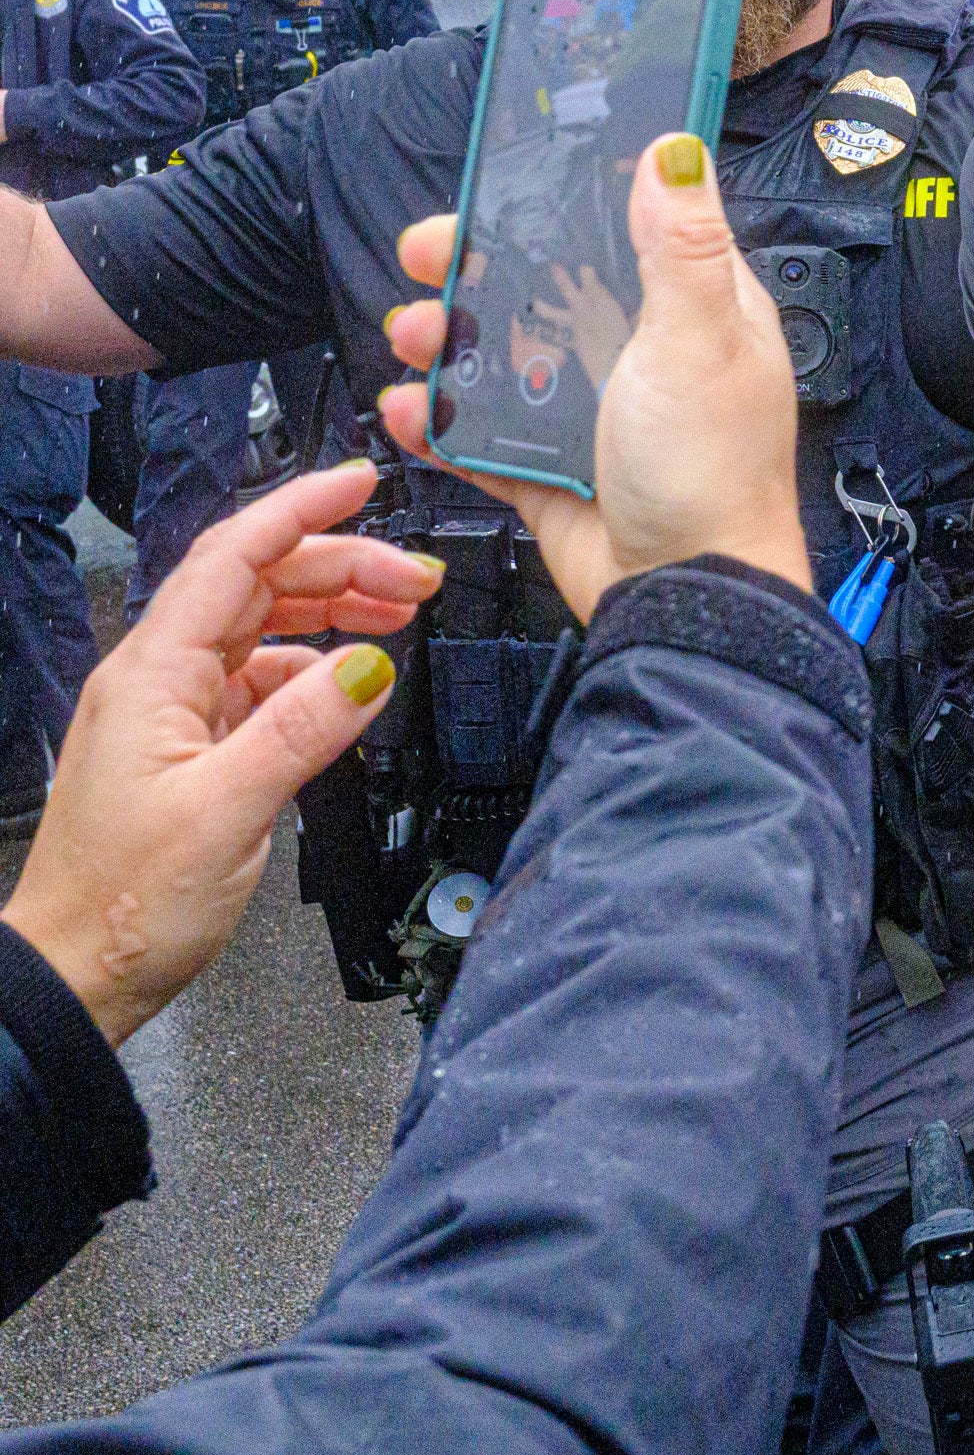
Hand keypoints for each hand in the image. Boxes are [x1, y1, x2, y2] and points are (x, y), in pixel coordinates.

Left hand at [1, 462, 434, 1043]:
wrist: (75, 974)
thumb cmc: (125, 904)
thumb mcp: (227, 811)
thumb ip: (302, 729)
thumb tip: (370, 665)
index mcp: (151, 677)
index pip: (233, 558)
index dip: (301, 509)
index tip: (364, 480)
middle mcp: (154, 682)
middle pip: (254, 585)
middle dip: (339, 564)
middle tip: (418, 577)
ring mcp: (170, 714)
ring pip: (259, 629)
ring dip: (331, 612)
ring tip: (400, 615)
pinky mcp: (188, 749)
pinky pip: (256, 680)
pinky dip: (313, 668)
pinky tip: (349, 685)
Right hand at [377, 133, 812, 614]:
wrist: (686, 598)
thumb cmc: (714, 474)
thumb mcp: (696, 341)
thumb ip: (680, 248)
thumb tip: (678, 153)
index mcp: (692, 312)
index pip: (623, 230)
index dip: (560, 204)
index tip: (499, 185)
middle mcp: (642, 355)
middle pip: (545, 288)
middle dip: (478, 269)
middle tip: (424, 256)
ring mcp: (595, 414)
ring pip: (505, 357)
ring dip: (449, 341)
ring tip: (413, 336)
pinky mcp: (553, 471)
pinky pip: (483, 434)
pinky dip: (442, 423)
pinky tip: (412, 410)